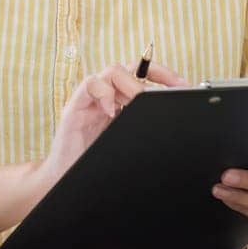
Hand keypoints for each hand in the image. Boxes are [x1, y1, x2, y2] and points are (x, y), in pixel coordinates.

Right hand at [35, 61, 187, 193]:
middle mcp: (106, 97)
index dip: (164, 75)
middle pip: (130, 67)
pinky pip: (89, 85)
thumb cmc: (94, 163)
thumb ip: (142, 129)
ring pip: (111, 71)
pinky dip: (103, 92)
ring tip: (138, 101)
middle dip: (155, 74)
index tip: (183, 85)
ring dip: (130, 83)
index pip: (143, 76)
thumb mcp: (127, 143)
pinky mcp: (75, 107)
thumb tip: (173, 125)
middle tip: (171, 89)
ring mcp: (90, 100)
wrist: (64, 181)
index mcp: (120, 103)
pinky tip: (112, 111)